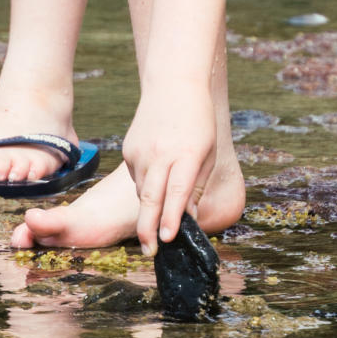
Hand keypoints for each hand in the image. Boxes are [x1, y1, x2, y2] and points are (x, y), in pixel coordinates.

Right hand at [121, 80, 225, 255]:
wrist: (173, 85)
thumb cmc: (198, 122)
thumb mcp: (208, 153)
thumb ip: (197, 186)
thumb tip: (188, 219)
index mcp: (187, 155)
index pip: (177, 193)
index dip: (172, 218)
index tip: (167, 240)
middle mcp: (161, 155)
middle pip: (150, 199)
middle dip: (148, 229)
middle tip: (149, 252)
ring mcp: (141, 152)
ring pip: (142, 191)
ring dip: (149, 208)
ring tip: (157, 217)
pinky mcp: (128, 150)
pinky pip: (136, 177)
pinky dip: (145, 185)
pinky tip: (156, 175)